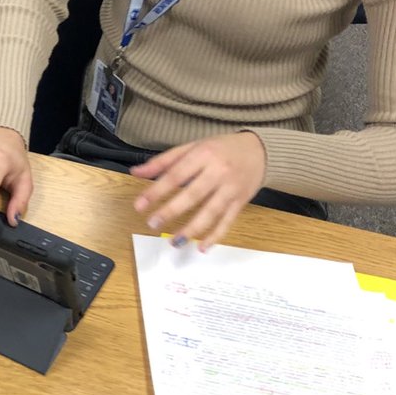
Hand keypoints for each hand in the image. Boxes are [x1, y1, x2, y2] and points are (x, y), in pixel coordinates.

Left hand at [130, 131, 266, 250]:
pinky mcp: (241, 203)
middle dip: (171, 211)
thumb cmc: (219, 148)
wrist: (259, 151)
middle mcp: (218, 173)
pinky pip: (227, 222)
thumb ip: (163, 161)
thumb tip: (136, 172)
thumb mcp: (190, 147)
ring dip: (192, 229)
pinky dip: (216, 236)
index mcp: (202, 155)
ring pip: (211, 212)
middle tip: (152, 224)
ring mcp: (231, 189)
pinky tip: (202, 247)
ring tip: (174, 241)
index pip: (176, 175)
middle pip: (193, 195)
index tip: (140, 205)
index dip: (157, 191)